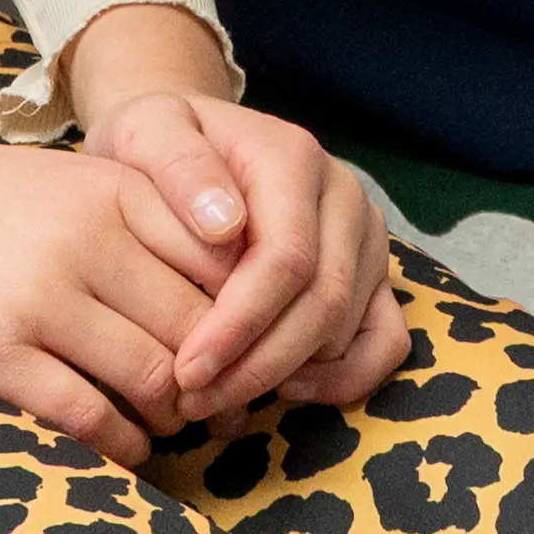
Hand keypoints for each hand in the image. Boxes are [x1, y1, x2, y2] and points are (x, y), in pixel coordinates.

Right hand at [0, 86, 233, 466]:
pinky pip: (91, 417)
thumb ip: (140, 222)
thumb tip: (229, 301)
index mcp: (111, 187)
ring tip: (169, 426)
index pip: (227, 266)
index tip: (248, 351)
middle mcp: (86, 237)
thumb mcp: (60, 182)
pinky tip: (123, 447)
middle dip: (222, 381)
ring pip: (157, 380)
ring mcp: (38, 295)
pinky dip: (124, 445)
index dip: (250, 321)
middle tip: (221, 408)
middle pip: (203, 330)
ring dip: (175, 418)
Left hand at [54, 3, 409, 416]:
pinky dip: (347, 378)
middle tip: (195, 402)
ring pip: (349, 326)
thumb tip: (224, 226)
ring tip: (218, 398)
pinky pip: (388, 339)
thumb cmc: (156, 147)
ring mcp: (365, 236)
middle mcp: (342, 194)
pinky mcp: (375, 273)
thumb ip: (178, 165)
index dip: (240, 324)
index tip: (187, 370)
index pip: (286, 258)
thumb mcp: (145, 131)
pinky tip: (287, 390)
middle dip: (259, 363)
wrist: (183, 145)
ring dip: (288, 374)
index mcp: (293, 158)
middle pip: (324, 301)